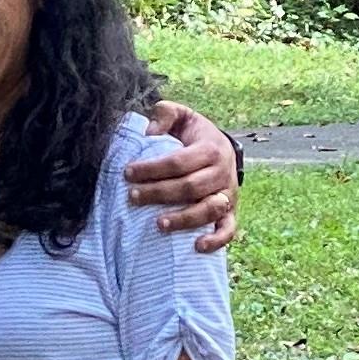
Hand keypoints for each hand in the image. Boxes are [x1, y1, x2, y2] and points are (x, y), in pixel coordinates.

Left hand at [127, 97, 239, 250]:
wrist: (223, 148)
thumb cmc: (195, 135)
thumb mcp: (183, 116)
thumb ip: (165, 113)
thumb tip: (149, 131)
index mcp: (210, 148)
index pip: (178, 162)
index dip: (152, 168)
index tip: (127, 173)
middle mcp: (222, 172)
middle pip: (190, 187)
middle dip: (158, 193)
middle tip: (132, 196)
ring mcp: (228, 194)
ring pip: (208, 210)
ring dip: (183, 219)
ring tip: (158, 224)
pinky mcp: (231, 211)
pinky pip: (228, 229)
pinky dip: (216, 240)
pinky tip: (197, 246)